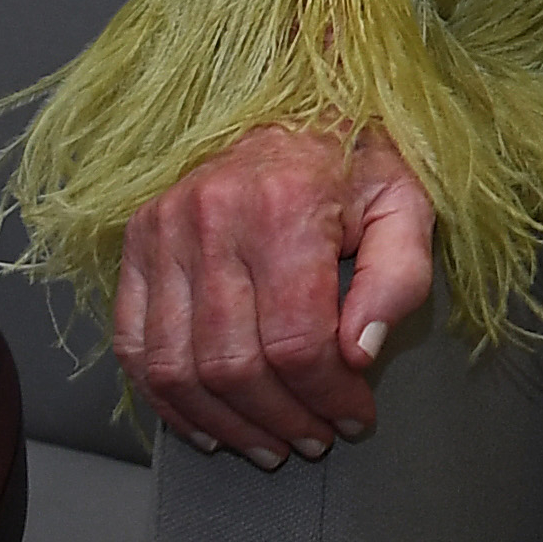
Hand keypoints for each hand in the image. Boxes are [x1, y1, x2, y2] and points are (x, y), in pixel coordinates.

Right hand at [115, 121, 437, 464]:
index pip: (297, 340)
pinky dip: (167, 400)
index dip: (328, 395)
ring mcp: (163, 230)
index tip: (355, 417)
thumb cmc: (356, 155)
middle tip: (314, 440)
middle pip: (233, 363)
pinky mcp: (136, 242)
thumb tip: (360, 355)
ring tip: (268, 443)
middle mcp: (212, 217)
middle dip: (280, 419)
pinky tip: (209, 423)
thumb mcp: (407, 202)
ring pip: (178, 368)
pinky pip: (134, 347)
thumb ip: (398, 278)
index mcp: (286, 205)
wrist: (297, 98)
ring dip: (225, 424)